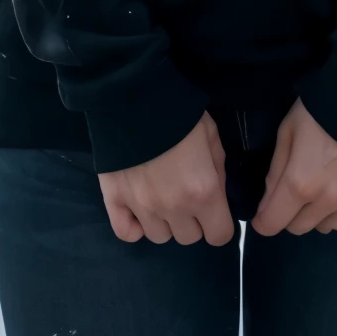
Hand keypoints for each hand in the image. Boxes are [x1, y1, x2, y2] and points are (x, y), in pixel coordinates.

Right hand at [97, 111, 234, 245]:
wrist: (136, 97)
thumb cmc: (181, 114)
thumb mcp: (212, 137)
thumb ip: (218, 170)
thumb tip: (217, 193)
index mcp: (203, 192)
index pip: (220, 236)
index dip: (221, 224)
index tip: (215, 211)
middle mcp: (174, 208)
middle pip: (189, 238)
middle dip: (192, 220)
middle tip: (186, 195)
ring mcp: (142, 207)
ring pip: (159, 237)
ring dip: (165, 222)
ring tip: (161, 197)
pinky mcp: (115, 200)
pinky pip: (126, 233)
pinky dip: (134, 226)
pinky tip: (139, 210)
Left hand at [250, 98, 336, 236]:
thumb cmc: (320, 109)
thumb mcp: (287, 131)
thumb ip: (276, 170)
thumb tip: (268, 203)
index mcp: (300, 183)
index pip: (272, 224)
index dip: (263, 220)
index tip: (264, 213)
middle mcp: (328, 200)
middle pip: (302, 228)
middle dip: (293, 214)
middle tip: (299, 190)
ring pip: (334, 227)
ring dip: (326, 214)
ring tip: (329, 188)